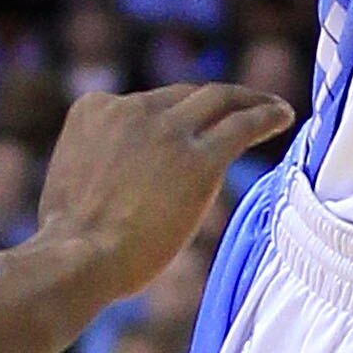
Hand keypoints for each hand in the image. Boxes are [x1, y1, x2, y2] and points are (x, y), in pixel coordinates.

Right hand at [35, 80, 288, 298]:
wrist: (77, 257)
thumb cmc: (68, 241)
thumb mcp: (71, 179)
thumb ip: (97, 163)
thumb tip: (116, 182)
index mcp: (94, 110)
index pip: (144, 104)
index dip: (170, 115)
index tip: (187, 126)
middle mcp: (131, 109)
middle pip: (184, 96)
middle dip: (213, 101)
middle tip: (238, 105)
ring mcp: (167, 131)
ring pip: (218, 100)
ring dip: (248, 100)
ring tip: (271, 106)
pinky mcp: (200, 159)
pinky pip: (243, 125)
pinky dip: (266, 115)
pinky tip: (283, 116)